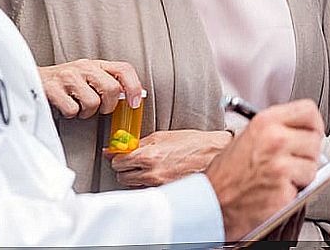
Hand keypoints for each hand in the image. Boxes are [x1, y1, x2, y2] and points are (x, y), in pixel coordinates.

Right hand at [37, 59, 141, 118]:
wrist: (34, 80)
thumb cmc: (65, 82)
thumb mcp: (88, 78)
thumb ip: (108, 83)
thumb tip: (132, 97)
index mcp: (95, 64)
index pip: (123, 69)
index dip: (134, 86)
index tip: (134, 102)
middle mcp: (83, 67)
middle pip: (111, 89)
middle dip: (107, 106)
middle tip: (98, 108)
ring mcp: (68, 76)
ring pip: (92, 103)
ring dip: (86, 112)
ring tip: (77, 106)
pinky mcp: (53, 88)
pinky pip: (72, 110)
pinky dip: (70, 114)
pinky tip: (64, 107)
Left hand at [108, 129, 231, 187]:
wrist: (212, 154)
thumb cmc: (191, 143)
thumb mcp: (162, 136)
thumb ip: (138, 143)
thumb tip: (118, 147)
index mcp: (148, 155)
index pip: (118, 162)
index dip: (116, 158)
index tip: (118, 156)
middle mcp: (152, 173)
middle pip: (122, 176)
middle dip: (124, 169)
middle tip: (131, 162)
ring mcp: (159, 185)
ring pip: (133, 185)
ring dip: (134, 177)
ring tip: (145, 168)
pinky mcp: (166, 192)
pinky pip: (148, 190)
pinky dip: (147, 184)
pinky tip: (155, 175)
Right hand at [205, 99, 323, 241]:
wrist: (212, 201)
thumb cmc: (226, 173)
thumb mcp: (248, 136)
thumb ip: (276, 129)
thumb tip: (303, 131)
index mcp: (265, 122)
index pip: (308, 111)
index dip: (312, 123)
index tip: (310, 132)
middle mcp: (275, 140)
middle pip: (316, 139)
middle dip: (307, 152)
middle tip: (291, 160)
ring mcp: (280, 166)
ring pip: (313, 166)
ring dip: (302, 174)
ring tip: (279, 176)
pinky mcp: (284, 191)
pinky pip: (304, 188)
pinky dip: (294, 191)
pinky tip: (275, 189)